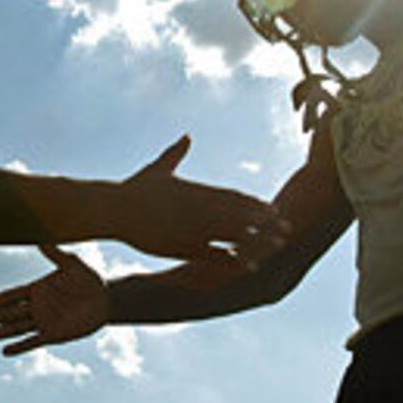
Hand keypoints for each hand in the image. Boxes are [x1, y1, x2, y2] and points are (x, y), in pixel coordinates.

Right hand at [0, 244, 108, 354]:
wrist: (106, 300)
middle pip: (5, 315)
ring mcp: (43, 321)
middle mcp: (36, 306)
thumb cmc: (90, 279)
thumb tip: (42, 239)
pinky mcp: (54, 334)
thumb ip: (56, 254)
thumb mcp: (72, 265)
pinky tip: (4, 351)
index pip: (9, 297)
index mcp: (36, 289)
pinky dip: (20, 346)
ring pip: (14, 329)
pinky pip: (33, 341)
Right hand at [112, 135, 289, 264]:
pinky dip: (233, 260)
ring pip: (234, 234)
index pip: (234, 196)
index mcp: (197, 190)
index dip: (255, 204)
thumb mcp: (159, 169)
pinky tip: (249, 266)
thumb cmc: (135, 189)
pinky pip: (214, 255)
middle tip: (288, 227)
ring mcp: (193, 227)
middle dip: (266, 222)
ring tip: (277, 246)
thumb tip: (186, 136)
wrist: (114, 207)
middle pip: (241, 215)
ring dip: (258, 240)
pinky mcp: (183, 245)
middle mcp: (201, 208)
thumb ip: (176, 154)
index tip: (273, 208)